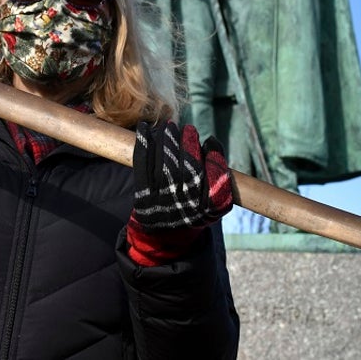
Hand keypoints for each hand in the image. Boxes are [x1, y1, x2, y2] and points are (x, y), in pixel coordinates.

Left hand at [126, 121, 233, 264]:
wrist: (166, 233)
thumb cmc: (194, 207)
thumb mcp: (214, 200)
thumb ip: (218, 174)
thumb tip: (210, 143)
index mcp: (209, 209)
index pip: (216, 180)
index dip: (214, 157)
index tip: (210, 140)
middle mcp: (187, 209)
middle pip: (189, 172)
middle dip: (189, 146)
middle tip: (189, 130)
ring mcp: (163, 203)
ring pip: (166, 167)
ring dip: (168, 142)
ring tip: (170, 127)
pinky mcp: (143, 197)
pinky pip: (142, 166)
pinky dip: (143, 144)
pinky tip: (144, 127)